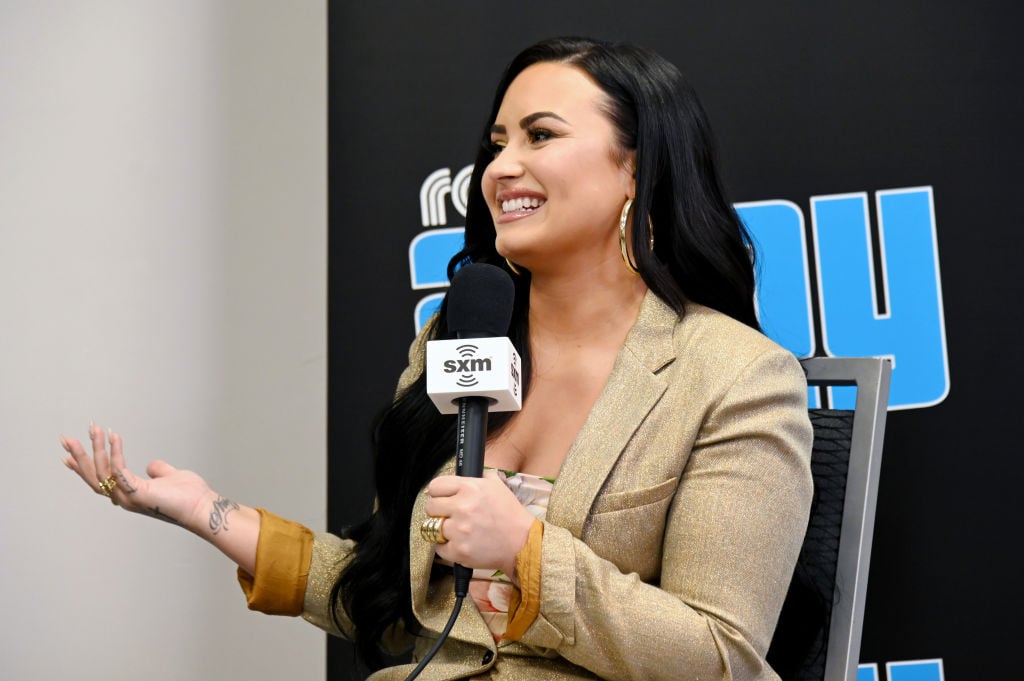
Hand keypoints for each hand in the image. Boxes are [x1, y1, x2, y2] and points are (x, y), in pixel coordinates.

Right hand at [61, 424, 213, 531]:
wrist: (202, 507)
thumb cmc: (188, 495)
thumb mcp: (168, 477)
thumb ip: (157, 470)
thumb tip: (151, 465)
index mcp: (128, 494)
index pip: (99, 480)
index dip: (82, 468)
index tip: (67, 456)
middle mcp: (124, 497)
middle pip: (94, 477)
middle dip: (80, 457)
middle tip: (67, 439)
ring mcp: (130, 497)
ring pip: (103, 471)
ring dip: (96, 449)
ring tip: (95, 430)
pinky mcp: (138, 494)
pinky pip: (121, 471)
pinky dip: (116, 453)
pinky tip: (115, 438)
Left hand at [425, 470, 535, 577]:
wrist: (522, 542)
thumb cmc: (510, 515)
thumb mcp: (497, 486)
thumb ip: (479, 477)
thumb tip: (463, 475)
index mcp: (470, 488)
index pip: (435, 486)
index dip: (438, 492)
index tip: (441, 498)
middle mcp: (462, 507)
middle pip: (430, 506)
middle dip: (438, 511)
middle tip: (449, 515)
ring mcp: (459, 530)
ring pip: (432, 528)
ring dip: (441, 529)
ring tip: (455, 530)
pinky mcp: (458, 550)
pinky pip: (439, 547)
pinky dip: (446, 547)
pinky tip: (458, 543)